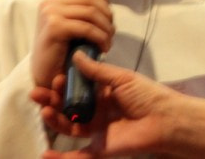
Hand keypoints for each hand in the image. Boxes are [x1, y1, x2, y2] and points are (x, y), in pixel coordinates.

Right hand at [32, 0, 113, 88]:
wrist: (43, 75)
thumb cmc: (60, 53)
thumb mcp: (71, 26)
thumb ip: (81, 12)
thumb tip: (107, 5)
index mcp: (54, 0)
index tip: (109, 16)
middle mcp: (50, 3)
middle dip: (107, 16)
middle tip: (111, 33)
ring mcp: (51, 14)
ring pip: (91, 12)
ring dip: (106, 28)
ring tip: (108, 42)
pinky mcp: (54, 28)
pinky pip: (87, 28)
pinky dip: (100, 38)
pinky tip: (103, 48)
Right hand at [36, 52, 204, 158]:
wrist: (166, 119)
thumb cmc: (147, 95)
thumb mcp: (121, 78)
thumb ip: (98, 71)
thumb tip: (76, 56)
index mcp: (104, 93)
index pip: (78, 88)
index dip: (63, 84)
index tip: (54, 77)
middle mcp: (99, 111)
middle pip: (69, 107)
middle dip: (52, 100)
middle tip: (38, 93)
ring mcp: (98, 130)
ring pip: (70, 126)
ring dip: (54, 119)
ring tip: (45, 110)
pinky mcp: (100, 148)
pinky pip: (78, 155)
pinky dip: (61, 158)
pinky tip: (45, 154)